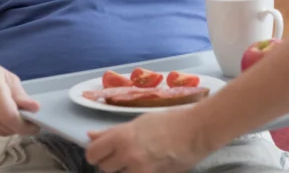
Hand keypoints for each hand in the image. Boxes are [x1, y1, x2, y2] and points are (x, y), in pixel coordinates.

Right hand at [0, 57, 39, 136]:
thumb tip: (35, 108)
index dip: (24, 124)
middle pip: (5, 126)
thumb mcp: (6, 76)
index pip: (9, 115)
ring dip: (10, 128)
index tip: (35, 125)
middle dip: (20, 126)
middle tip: (27, 120)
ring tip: (13, 116)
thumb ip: (20, 94)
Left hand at [86, 109, 205, 172]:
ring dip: (126, 169)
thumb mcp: (139, 122)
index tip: (104, 151)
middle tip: (126, 153)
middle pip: (104, 168)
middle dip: (112, 162)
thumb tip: (91, 136)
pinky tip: (150, 164)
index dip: (96, 153)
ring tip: (140, 159)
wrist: (197, 130)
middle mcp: (128, 155)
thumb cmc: (169, 120)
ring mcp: (140, 170)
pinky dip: (139, 172)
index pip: (92, 154)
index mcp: (122, 136)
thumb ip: (113, 132)